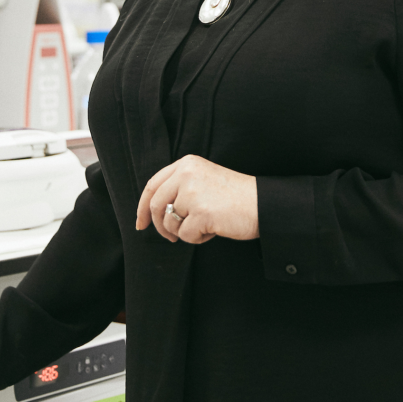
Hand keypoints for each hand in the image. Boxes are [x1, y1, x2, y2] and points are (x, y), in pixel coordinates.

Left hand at [136, 154, 258, 243]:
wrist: (262, 204)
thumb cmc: (234, 196)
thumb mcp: (204, 179)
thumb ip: (180, 186)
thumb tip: (153, 211)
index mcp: (187, 163)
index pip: (153, 185)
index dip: (142, 207)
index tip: (140, 223)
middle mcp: (187, 174)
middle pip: (155, 205)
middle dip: (160, 226)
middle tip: (170, 237)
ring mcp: (193, 192)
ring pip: (169, 222)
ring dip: (184, 232)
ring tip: (205, 225)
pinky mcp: (201, 212)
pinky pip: (185, 235)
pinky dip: (197, 238)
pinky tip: (213, 230)